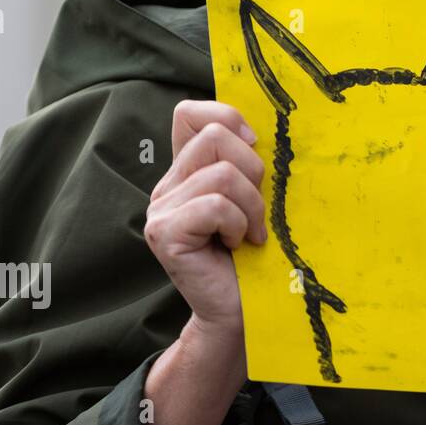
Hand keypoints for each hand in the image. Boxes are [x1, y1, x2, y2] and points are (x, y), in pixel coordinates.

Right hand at [144, 100, 266, 334]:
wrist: (243, 311)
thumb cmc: (256, 256)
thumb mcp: (257, 199)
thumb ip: (250, 165)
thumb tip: (264, 130)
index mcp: (188, 172)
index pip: (188, 113)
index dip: (225, 115)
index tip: (254, 144)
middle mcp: (168, 186)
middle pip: (214, 136)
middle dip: (253, 171)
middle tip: (256, 210)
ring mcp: (161, 209)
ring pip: (222, 174)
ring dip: (251, 207)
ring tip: (249, 233)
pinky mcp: (163, 233)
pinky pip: (215, 206)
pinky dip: (238, 225)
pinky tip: (236, 246)